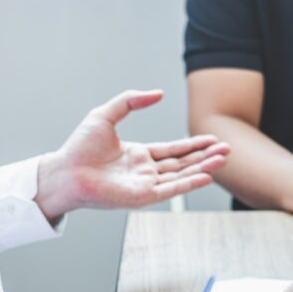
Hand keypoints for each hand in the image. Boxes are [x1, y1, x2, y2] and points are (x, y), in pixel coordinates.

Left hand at [34, 90, 229, 219]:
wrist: (66, 171)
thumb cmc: (79, 147)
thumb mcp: (106, 115)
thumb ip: (131, 102)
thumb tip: (158, 93)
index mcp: (138, 155)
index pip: (173, 151)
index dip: (194, 145)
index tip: (212, 139)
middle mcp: (145, 172)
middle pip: (183, 164)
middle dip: (205, 156)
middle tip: (226, 149)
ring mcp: (145, 185)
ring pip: (181, 175)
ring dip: (203, 167)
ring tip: (223, 158)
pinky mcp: (143, 197)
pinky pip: (171, 190)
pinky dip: (190, 183)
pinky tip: (207, 176)